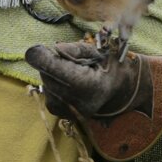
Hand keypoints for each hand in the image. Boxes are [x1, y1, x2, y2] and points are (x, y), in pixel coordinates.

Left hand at [25, 41, 140, 122]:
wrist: (120, 93)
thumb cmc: (110, 68)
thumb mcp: (97, 52)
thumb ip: (73, 49)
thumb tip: (51, 50)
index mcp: (83, 84)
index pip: (44, 63)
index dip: (41, 53)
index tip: (43, 49)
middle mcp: (70, 100)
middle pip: (44, 71)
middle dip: (52, 62)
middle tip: (73, 64)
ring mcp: (63, 109)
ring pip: (44, 80)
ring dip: (54, 74)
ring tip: (75, 75)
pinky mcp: (58, 112)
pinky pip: (47, 90)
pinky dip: (55, 84)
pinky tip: (70, 85)